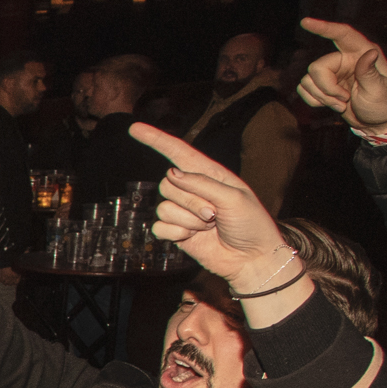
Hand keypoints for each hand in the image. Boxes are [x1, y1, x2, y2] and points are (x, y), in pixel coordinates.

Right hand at [135, 130, 294, 289]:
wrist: (251, 259)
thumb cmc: (251, 225)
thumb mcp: (234, 197)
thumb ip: (202, 183)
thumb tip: (172, 174)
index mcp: (210, 174)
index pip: (178, 152)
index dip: (156, 139)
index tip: (135, 128)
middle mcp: (193, 190)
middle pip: (168, 184)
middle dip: (190, 201)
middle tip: (213, 215)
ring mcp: (183, 212)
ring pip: (164, 207)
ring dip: (188, 220)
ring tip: (208, 227)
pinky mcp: (176, 232)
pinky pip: (160, 227)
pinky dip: (176, 234)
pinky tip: (193, 238)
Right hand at [295, 19, 386, 131]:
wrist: (376, 122)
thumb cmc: (383, 104)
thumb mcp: (379, 90)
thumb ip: (369, 73)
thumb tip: (369, 53)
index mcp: (362, 53)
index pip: (342, 34)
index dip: (324, 27)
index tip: (306, 22)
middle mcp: (345, 59)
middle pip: (318, 67)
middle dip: (326, 89)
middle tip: (344, 100)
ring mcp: (333, 72)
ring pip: (308, 80)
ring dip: (322, 98)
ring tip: (342, 104)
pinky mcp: (323, 85)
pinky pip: (304, 89)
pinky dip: (314, 101)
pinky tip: (331, 105)